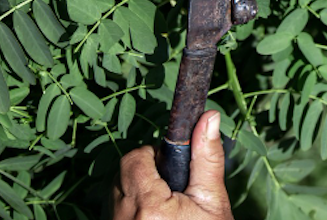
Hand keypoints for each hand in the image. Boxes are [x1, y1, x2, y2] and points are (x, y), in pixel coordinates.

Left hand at [112, 111, 233, 219]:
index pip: (134, 159)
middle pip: (122, 175)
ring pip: (116, 195)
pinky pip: (115, 214)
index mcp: (148, 207)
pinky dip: (130, 213)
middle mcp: (123, 219)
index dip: (152, 157)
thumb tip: (210, 117)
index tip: (169, 168)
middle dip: (144, 175)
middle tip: (170, 193)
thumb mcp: (211, 204)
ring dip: (135, 195)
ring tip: (163, 212)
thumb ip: (206, 158)